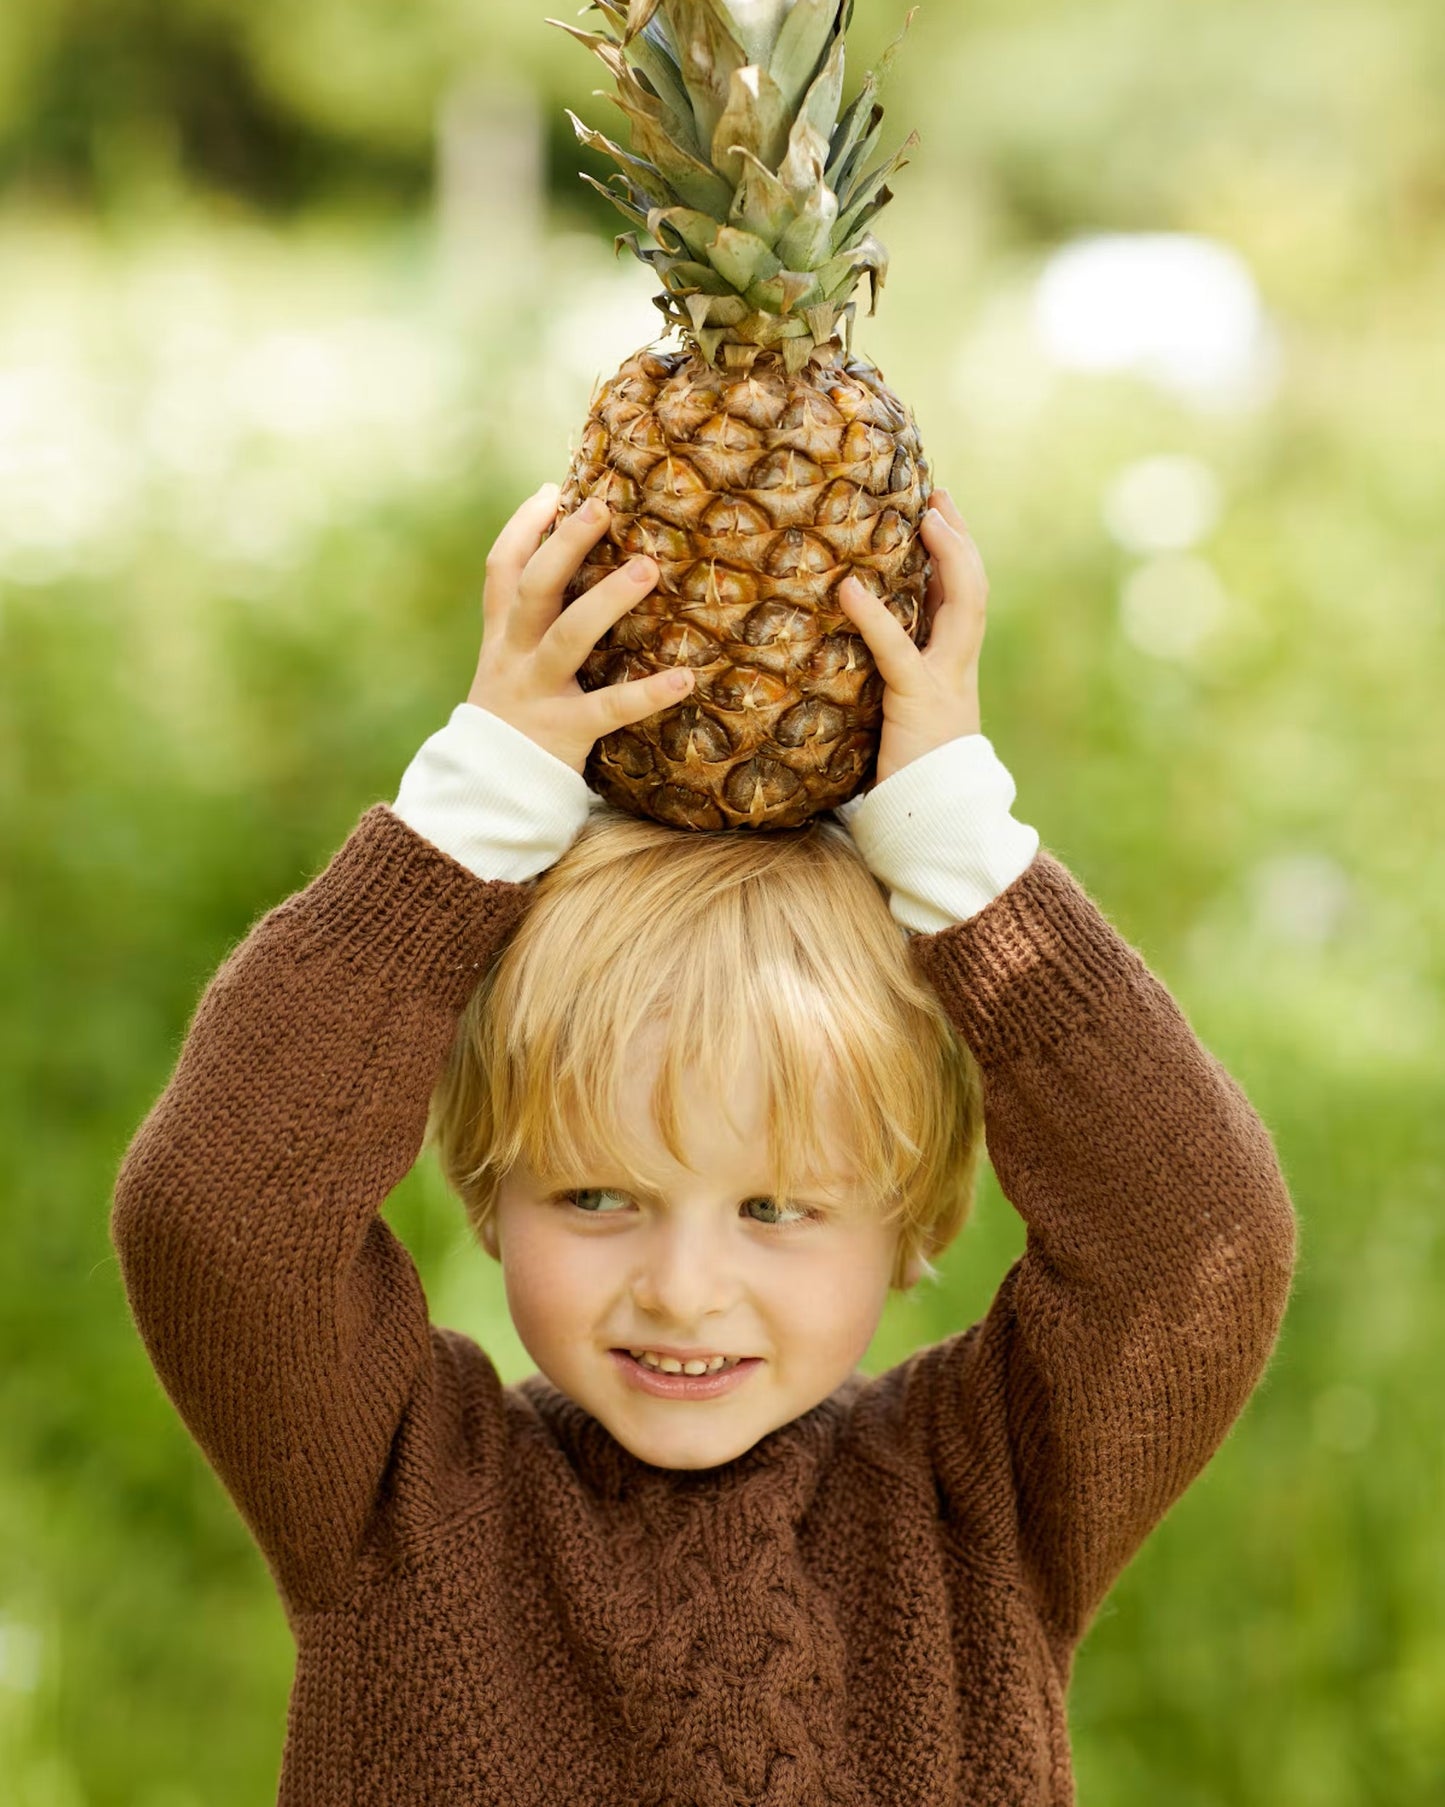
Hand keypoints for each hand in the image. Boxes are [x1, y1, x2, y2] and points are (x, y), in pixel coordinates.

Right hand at [466, 483, 693, 775]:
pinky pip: (610, 709)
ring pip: (568, 637)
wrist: (485, 792)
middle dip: (565, 544)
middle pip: (535, 588)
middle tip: (602, 506)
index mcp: (501, 635)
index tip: (553, 490)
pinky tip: (685, 677)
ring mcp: (537, 692)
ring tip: (647, 568)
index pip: (503, 568)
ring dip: (606, 599)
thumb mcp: (509, 663)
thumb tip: (569, 565)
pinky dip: (647, 693)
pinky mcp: (565, 731)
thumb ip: (530, 622)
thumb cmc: (514, 717)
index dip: (523, 527)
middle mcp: (514, 656)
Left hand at [836, 488, 986, 792]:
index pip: (965, 601)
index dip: (957, 555)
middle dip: (960, 539)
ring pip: (965, 605)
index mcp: (954, 671)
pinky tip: (850, 589)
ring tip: (924, 516)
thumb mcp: (901, 719)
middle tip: (939, 495)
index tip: (941, 514)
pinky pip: (897, 650)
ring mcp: (945, 682)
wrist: (935, 821)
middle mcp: (959, 669)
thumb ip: (891, 685)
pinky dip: (874, 617)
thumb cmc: (909, 777)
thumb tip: (852, 657)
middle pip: (974, 589)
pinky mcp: (917, 701)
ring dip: (947, 556)